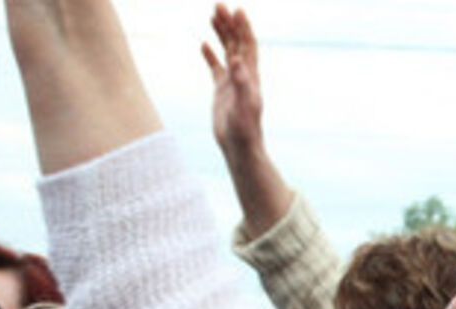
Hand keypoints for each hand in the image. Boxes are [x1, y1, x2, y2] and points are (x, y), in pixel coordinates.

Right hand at [203, 4, 264, 154]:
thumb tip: (237, 60)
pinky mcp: (222, 90)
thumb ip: (242, 83)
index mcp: (251, 76)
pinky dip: (210, 55)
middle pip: (236, 43)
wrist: (239, 147)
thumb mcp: (244, 106)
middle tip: (219, 5)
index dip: (243, 28)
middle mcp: (243, 75)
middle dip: (229, 24)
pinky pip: (216, 68)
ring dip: (221, 34)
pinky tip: (204, 44)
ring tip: (213, 16)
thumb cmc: (245, 129)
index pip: (248, 45)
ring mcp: (232, 81)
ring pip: (227, 51)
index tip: (237, 10)